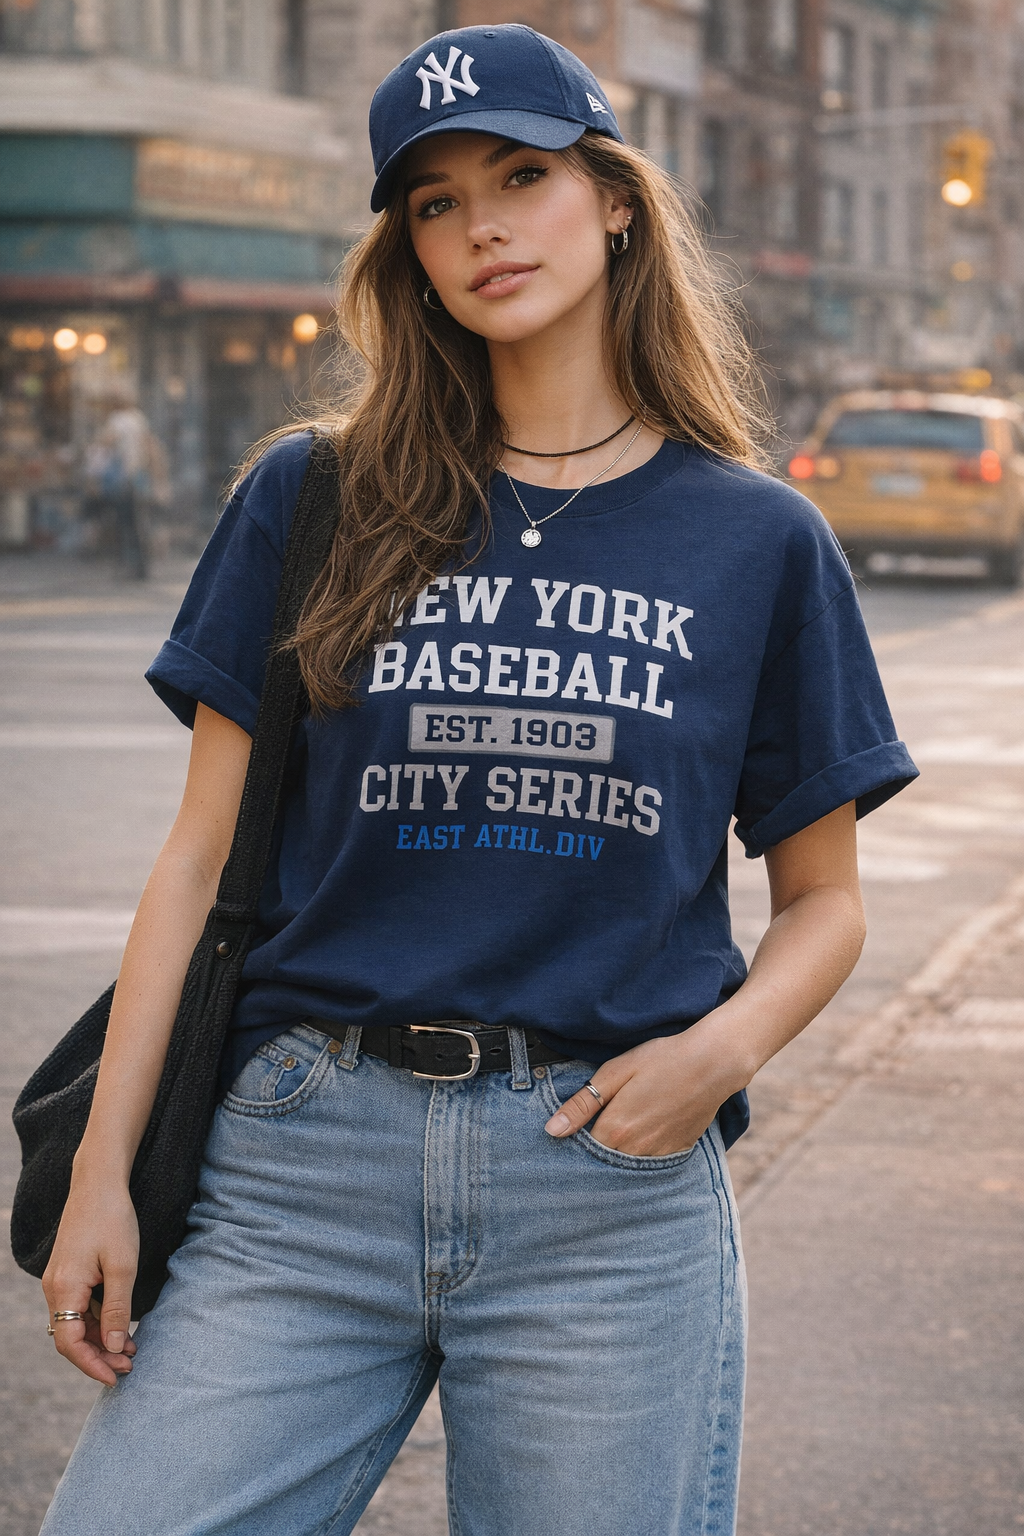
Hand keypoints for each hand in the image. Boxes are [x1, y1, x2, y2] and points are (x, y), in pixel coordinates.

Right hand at [41, 1176, 139, 1385]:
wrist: (99, 1182)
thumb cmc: (113, 1219)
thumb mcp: (123, 1266)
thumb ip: (117, 1308)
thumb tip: (113, 1347)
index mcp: (63, 1289)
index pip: (69, 1344)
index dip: (92, 1365)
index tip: (115, 1378)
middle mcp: (54, 1288)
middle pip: (71, 1337)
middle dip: (99, 1356)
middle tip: (130, 1366)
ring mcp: (59, 1280)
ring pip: (75, 1323)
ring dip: (100, 1339)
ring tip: (130, 1349)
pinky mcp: (68, 1272)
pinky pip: (78, 1307)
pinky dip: (97, 1320)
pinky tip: (120, 1325)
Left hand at [543, 1027, 743, 1156]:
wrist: (713, 1063)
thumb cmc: (661, 1060)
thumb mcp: (615, 1072)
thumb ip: (582, 1104)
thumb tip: (552, 1130)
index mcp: (615, 1130)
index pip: (581, 1151)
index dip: (573, 1141)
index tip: (570, 1133)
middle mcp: (635, 1151)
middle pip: (603, 1163)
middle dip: (593, 1153)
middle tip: (597, 1128)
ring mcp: (659, 1155)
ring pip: (627, 1166)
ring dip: (618, 1155)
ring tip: (622, 1129)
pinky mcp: (678, 1152)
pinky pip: (652, 1164)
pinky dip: (642, 1155)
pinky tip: (644, 1133)